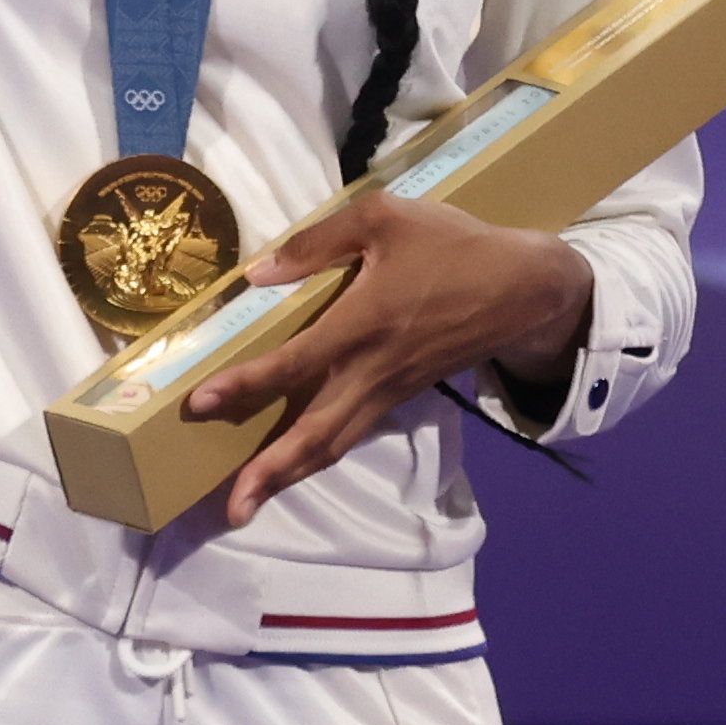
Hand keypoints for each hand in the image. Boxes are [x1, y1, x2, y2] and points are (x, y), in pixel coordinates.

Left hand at [182, 195, 594, 528]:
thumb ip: (317, 241)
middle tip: (230, 507)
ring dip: (290, 476)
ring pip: (334, 442)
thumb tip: (258, 273)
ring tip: (247, 504)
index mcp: (363, 322)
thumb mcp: (384, 216)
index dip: (247, 386)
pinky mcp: (401, 395)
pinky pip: (353, 432)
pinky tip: (293, 462)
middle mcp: (372, 368)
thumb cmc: (452, 245)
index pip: (295, 364)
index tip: (200, 404)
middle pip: (315, 432)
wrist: (525, 288)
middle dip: (270, 472)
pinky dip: (319, 454)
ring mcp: (389, 388)